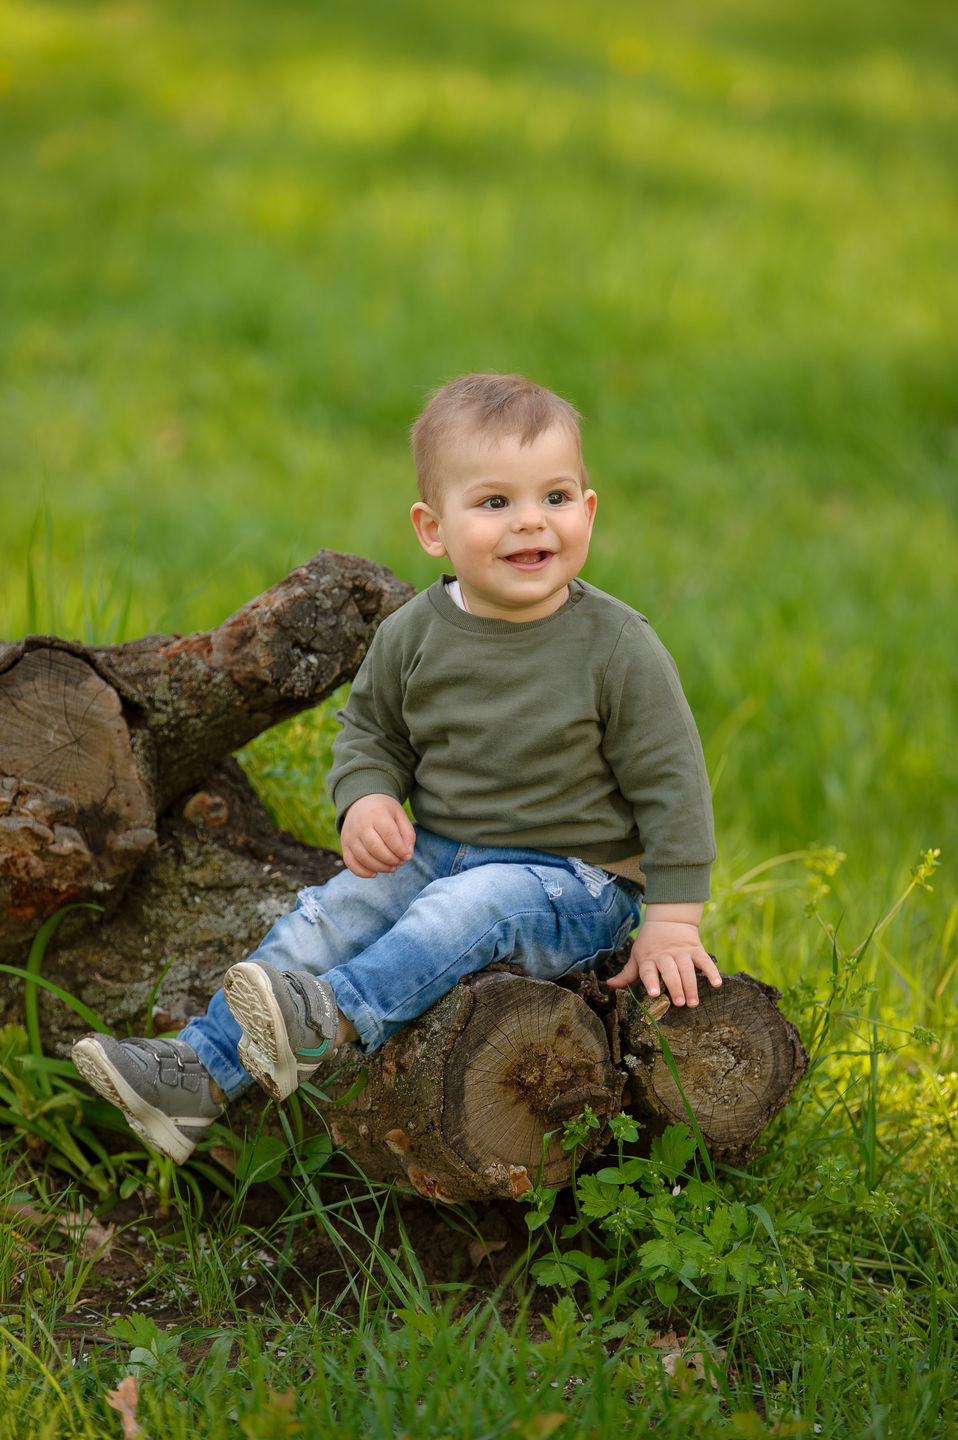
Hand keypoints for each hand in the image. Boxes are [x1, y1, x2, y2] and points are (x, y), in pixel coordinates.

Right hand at [340, 794, 415, 877]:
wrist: (360, 802)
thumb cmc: (384, 810)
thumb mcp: (399, 814)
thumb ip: (407, 834)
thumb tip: (407, 855)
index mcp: (376, 813)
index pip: (389, 835)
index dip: (400, 849)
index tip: (408, 856)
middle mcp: (360, 824)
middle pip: (375, 848)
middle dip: (391, 860)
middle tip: (400, 862)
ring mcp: (350, 836)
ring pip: (364, 858)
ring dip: (380, 867)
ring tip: (392, 867)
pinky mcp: (344, 845)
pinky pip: (350, 863)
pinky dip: (363, 872)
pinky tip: (375, 873)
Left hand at [606, 906, 720, 1007]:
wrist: (668, 919)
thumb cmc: (650, 943)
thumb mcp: (637, 955)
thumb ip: (627, 973)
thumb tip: (610, 985)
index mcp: (649, 958)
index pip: (649, 971)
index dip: (651, 981)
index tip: (655, 994)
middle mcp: (665, 956)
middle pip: (670, 972)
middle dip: (675, 987)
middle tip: (680, 1003)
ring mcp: (681, 952)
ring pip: (687, 969)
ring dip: (691, 986)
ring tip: (693, 1002)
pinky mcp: (696, 949)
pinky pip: (705, 961)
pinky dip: (711, 971)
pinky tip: (716, 983)